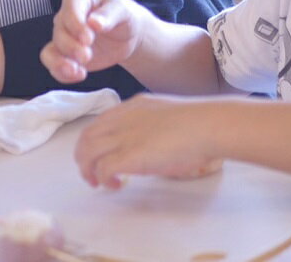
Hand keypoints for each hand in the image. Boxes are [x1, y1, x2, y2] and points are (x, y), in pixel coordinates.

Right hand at [40, 0, 146, 82]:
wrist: (126, 35)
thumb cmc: (123, 16)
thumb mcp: (122, 11)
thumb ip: (109, 15)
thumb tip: (94, 22)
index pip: (70, 8)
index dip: (76, 24)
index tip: (88, 39)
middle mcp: (66, 17)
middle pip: (59, 31)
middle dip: (71, 47)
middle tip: (87, 56)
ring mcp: (64, 36)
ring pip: (51, 50)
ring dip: (61, 62)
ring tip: (78, 72)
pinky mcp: (65, 55)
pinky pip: (53, 64)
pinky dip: (61, 73)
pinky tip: (79, 75)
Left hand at [75, 93, 219, 187]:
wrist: (206, 125)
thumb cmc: (197, 122)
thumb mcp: (165, 114)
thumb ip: (151, 124)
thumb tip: (151, 141)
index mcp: (132, 106)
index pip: (100, 122)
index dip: (94, 141)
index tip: (100, 155)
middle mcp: (123, 119)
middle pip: (86, 137)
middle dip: (83, 157)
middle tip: (92, 173)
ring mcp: (124, 136)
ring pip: (87, 152)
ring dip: (87, 170)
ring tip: (97, 182)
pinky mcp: (130, 155)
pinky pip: (102, 168)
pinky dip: (102, 178)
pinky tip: (114, 185)